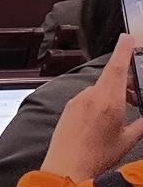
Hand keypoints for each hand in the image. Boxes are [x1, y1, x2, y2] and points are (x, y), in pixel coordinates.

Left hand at [41, 33, 142, 180]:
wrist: (67, 165)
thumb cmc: (98, 155)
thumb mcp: (128, 140)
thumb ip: (142, 124)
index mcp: (108, 101)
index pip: (116, 68)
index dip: (123, 51)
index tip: (128, 37)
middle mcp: (90, 95)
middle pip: (110, 77)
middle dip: (125, 79)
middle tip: (136, 92)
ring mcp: (78, 99)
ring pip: (100, 87)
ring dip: (114, 91)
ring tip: (125, 107)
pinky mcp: (70, 106)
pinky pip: (89, 95)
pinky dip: (101, 99)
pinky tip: (106, 115)